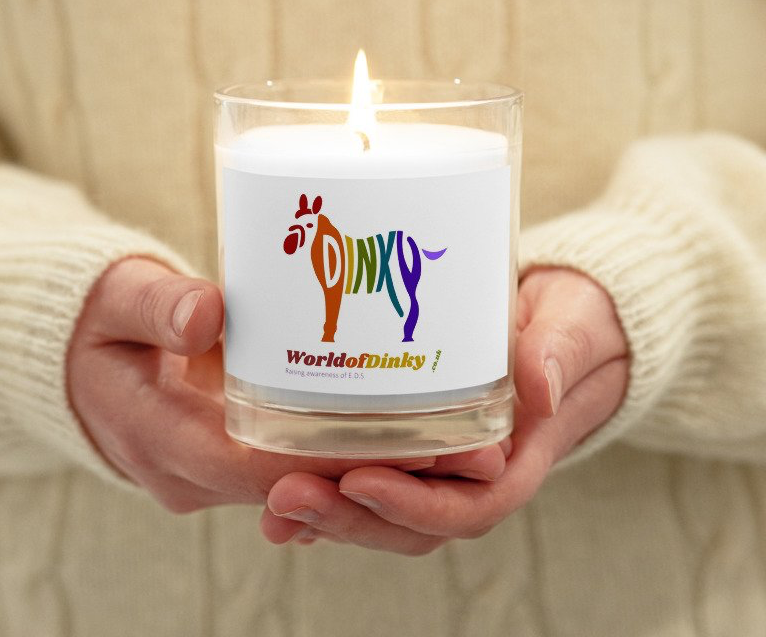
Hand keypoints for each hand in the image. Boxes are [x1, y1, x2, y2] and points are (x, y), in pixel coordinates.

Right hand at [66, 258, 504, 514]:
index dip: (338, 461)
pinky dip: (345, 459)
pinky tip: (401, 433)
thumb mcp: (118, 300)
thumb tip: (206, 314)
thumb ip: (157, 305)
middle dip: (378, 473)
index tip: (409, 442)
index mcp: (163, 440)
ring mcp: (215, 475)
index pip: (262, 468)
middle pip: (298, 487)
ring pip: (304, 488)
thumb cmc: (99, 326)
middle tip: (463, 446)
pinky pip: (296, 471)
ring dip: (373, 473)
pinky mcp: (232, 461)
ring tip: (454, 442)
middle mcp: (194, 475)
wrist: (81, 362)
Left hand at [260, 267, 628, 552]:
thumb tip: (539, 386)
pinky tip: (283, 481)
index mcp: (519, 457)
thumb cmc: (574, 325)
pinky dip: (331, 488)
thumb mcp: (573, 327)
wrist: (568, 324)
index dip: (414, 506)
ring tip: (272, 499)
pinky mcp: (420, 441)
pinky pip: (374, 476)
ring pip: (385, 510)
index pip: (469, 506)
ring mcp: (445, 463)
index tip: (360, 481)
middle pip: (413, 522)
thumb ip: (559, 352)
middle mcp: (477, 473)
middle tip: (286, 495)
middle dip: (350, 518)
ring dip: (329, 512)